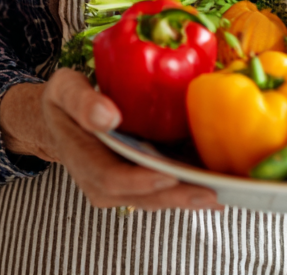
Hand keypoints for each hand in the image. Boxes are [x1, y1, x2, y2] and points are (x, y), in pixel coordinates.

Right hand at [0, 68, 221, 211]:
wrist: (61, 116)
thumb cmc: (65, 100)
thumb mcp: (65, 90)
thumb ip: (82, 102)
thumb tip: (107, 117)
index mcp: (85, 161)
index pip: (112, 179)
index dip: (141, 181)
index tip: (168, 176)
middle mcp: (105, 181)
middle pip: (143, 196)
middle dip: (177, 197)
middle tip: (212, 194)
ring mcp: (124, 182)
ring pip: (158, 196)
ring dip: (190, 195)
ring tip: (224, 190)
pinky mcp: (141, 175)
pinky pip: (165, 185)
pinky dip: (190, 184)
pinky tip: (218, 180)